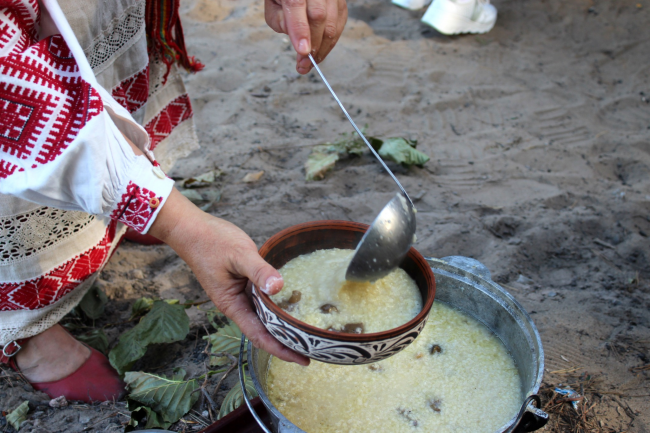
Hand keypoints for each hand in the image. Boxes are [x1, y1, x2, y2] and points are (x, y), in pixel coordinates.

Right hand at [149, 189, 309, 365]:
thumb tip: (278, 287)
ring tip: (308, 331)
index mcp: (232, 304)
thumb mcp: (239, 255)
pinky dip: (277, 304)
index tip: (302, 360)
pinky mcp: (243, 283)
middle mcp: (236, 304)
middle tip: (314, 347)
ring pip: (264, 315)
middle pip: (264, 330)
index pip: (260, 336)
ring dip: (283, 324)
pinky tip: (293, 303)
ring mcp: (240, 294)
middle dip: (287, 341)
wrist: (192, 229)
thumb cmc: (211, 242)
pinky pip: (262, 299)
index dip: (280, 350)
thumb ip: (259, 271)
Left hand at [265, 0, 347, 73]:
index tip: (302, 51)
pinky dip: (330, 43)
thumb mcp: (273, 6)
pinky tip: (320, 51)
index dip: (300, 31)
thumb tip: (298, 41)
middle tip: (303, 64)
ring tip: (310, 62)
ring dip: (322, 49)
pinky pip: (339, 26)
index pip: (296, 5)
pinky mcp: (341, 2)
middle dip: (312, 45)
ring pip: (331, 24)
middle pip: (318, 16)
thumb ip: (280, 21)